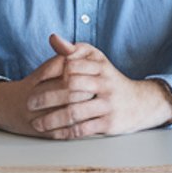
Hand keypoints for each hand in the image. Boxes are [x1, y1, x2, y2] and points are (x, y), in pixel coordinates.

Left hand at [26, 34, 171, 138]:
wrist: (141, 102)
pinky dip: (65, 132)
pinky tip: (53, 134)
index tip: (34, 82)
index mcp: (100, 66)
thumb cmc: (111, 80)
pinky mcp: (109, 123)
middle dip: (47, 96)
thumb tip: (53, 38)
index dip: (50, 74)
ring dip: (52, 119)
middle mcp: (105, 83)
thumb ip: (74, 50)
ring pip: (75, 111)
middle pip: (70, 88)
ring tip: (36, 123)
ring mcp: (108, 104)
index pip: (71, 67)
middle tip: (30, 102)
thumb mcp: (97, 60)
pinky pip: (83, 128)